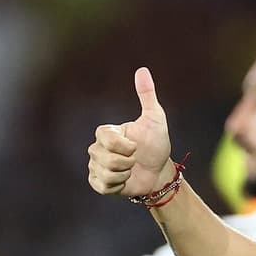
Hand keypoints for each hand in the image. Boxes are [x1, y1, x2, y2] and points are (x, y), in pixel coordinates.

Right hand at [88, 67, 173, 196]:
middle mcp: (97, 148)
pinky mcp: (98, 182)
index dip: (124, 146)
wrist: (159, 173)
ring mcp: (96, 165)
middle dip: (127, 162)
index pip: (106, 138)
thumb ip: (147, 95)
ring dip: (124, 175)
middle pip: (105, 158)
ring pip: (105, 173)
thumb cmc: (157, 144)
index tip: (136, 147)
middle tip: (135, 160)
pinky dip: (117, 186)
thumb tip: (142, 69)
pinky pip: (102, 186)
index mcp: (107, 132)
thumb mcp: (155, 119)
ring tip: (130, 171)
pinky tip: (124, 181)